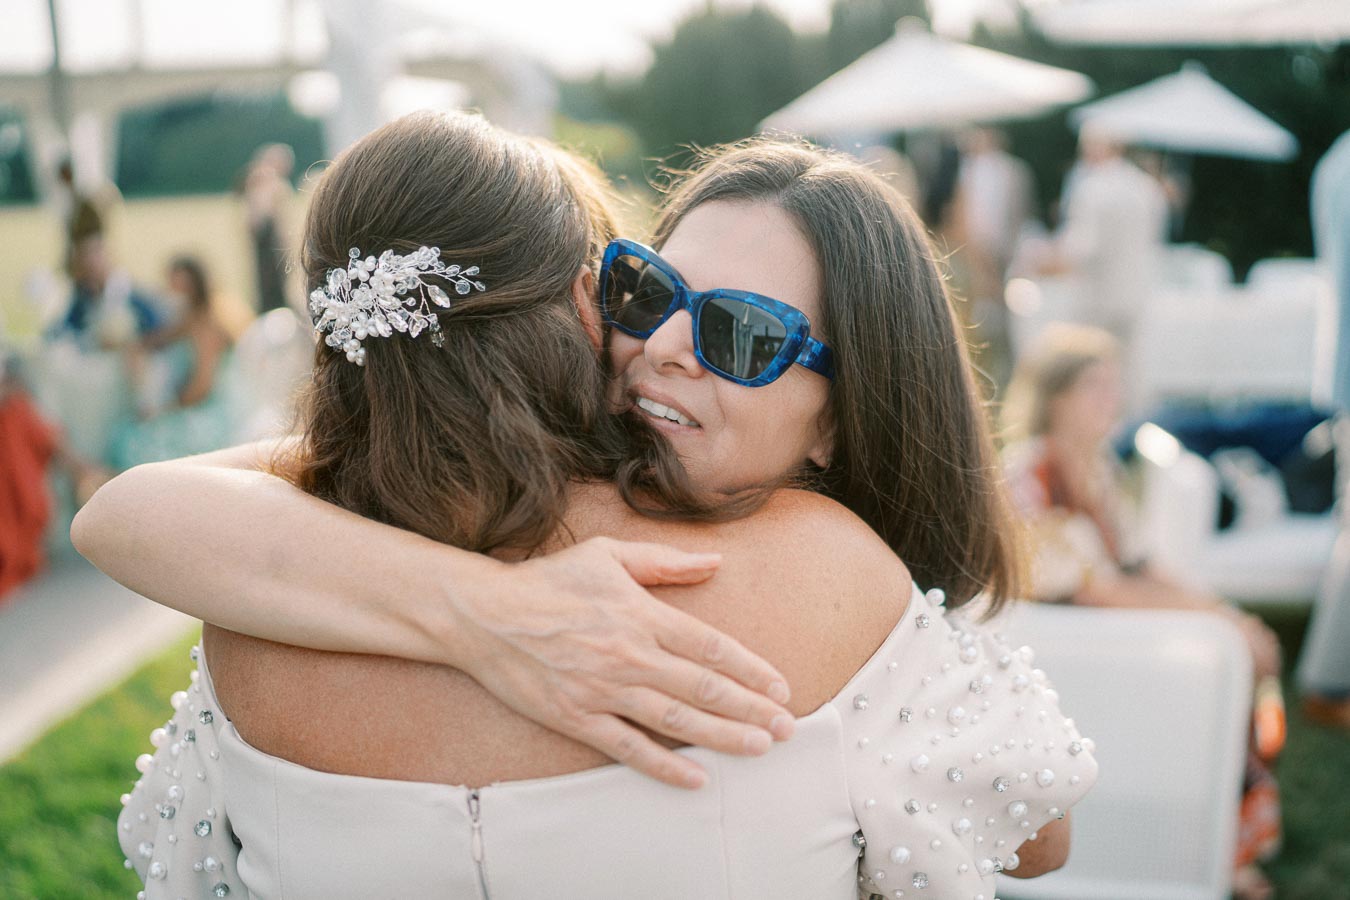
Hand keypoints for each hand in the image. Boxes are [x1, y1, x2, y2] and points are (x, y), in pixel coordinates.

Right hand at [446, 536, 795, 788]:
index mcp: (640, 614)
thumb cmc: (548, 580)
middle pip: (703, 687)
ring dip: (722, 736)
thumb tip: (715, 561)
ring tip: (759, 748)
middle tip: (787, 727)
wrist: (484, 614)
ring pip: (675, 720)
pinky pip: (627, 747)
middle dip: (751, 709)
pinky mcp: (577, 716)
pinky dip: (663, 765)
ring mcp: (602, 689)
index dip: (750, 668)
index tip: (779, 685)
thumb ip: (665, 561)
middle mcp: (628, 655)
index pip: (710, 646)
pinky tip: (694, 777)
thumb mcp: (608, 554)